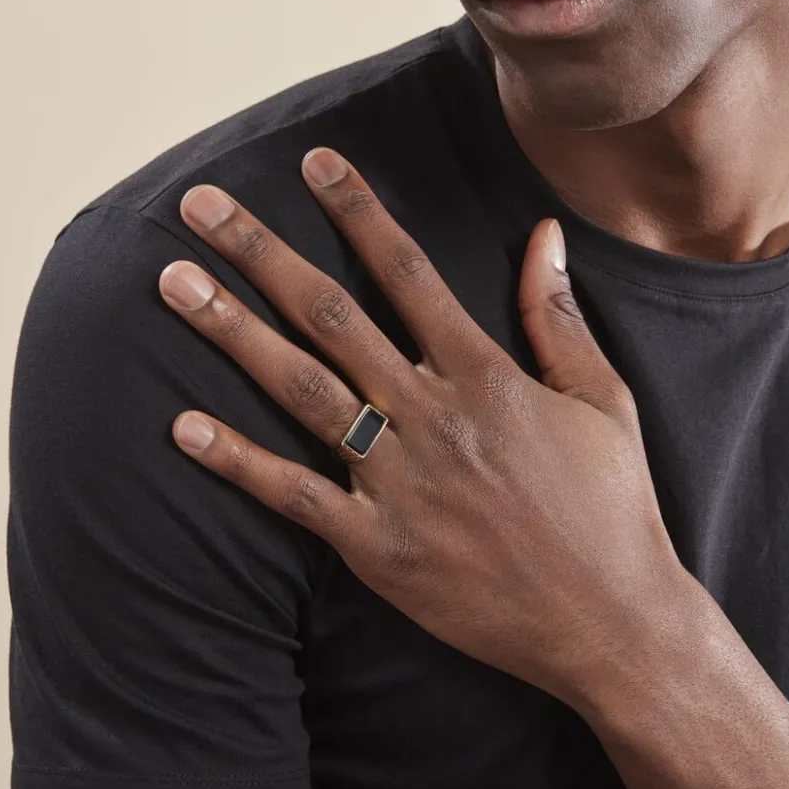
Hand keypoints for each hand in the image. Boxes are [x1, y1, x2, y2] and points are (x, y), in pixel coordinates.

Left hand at [157, 147, 686, 706]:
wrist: (611, 623)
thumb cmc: (613, 508)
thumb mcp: (605, 402)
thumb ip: (560, 317)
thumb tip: (542, 235)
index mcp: (485, 377)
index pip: (408, 273)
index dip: (357, 212)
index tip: (312, 164)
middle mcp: (432, 417)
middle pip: (330, 316)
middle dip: (261, 254)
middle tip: (199, 207)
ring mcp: (400, 483)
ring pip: (301, 390)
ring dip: (232, 333)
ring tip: (175, 285)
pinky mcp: (378, 549)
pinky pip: (295, 496)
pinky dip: (238, 463)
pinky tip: (183, 428)